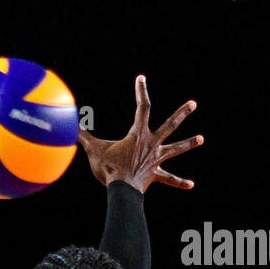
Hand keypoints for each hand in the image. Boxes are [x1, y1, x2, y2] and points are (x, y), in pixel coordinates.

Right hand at [78, 75, 202, 192]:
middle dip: (182, 113)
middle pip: (170, 125)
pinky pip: (169, 179)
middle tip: (193, 104)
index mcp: (138, 135)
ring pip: (175, 150)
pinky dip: (180, 182)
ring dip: (188, 143)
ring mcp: (155, 160)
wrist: (121, 190)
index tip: (141, 78)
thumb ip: (82, 135)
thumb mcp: (93, 149)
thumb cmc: (108, 169)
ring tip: (201, 138)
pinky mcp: (155, 175)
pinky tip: (191, 184)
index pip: (142, 107)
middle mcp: (151, 145)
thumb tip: (68, 123)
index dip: (141, 91)